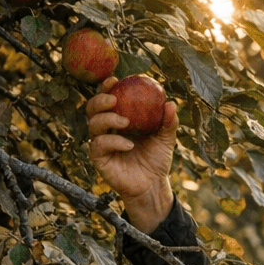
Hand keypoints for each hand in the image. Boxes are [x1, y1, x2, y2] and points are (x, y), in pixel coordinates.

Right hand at [86, 77, 178, 229]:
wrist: (153, 185)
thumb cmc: (156, 160)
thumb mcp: (165, 139)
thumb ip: (168, 122)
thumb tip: (170, 103)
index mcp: (118, 120)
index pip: (107, 100)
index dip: (106, 87)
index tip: (115, 79)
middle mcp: (106, 129)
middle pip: (92, 108)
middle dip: (100, 99)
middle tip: (114, 98)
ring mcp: (100, 143)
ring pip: (93, 124)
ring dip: (107, 119)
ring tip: (125, 122)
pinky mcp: (99, 159)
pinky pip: (99, 145)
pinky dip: (113, 141)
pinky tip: (128, 144)